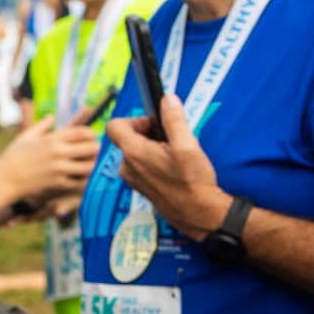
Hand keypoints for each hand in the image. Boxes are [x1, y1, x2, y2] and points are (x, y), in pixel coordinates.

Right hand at [0, 117, 102, 210]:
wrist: (4, 179)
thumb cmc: (13, 156)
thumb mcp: (26, 136)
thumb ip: (42, 125)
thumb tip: (51, 116)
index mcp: (52, 139)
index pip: (83, 132)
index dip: (92, 134)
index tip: (91, 137)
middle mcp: (58, 152)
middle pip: (92, 148)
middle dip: (95, 149)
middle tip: (93, 151)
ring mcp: (59, 169)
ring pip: (90, 166)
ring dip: (92, 164)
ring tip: (88, 164)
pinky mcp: (58, 184)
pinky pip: (80, 182)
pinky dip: (83, 179)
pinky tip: (79, 177)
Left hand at [105, 93, 222, 239]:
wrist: (199, 215)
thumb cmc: (193, 182)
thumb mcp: (188, 146)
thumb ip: (174, 120)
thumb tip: (167, 99)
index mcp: (134, 153)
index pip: (115, 126)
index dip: (133, 120)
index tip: (153, 124)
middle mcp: (128, 167)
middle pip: (126, 139)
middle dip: (145, 134)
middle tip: (169, 140)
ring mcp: (133, 180)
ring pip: (133, 154)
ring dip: (149, 150)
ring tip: (172, 156)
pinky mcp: (141, 190)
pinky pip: (139, 168)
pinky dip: (151, 163)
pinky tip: (172, 170)